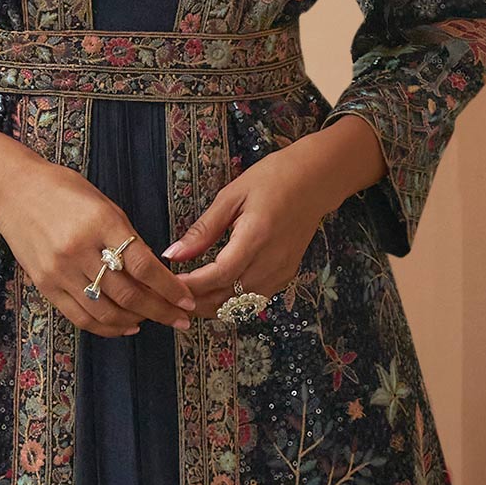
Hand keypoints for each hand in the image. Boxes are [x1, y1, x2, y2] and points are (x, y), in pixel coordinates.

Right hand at [0, 155, 196, 336]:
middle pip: (128, 295)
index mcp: (100, 223)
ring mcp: (60, 271)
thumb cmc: (63, 191)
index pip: (143, 266)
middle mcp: (79, 250)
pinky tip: (125, 326)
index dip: (169, 288)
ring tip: (153, 321)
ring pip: (106, 312)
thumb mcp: (103, 205)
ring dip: (136, 321)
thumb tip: (155, 274)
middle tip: (180, 319)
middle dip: (160, 311)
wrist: (13, 191)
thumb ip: (127, 238)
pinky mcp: (45, 285)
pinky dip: (106, 327)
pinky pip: (80, 317)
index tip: (186, 300)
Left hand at [165, 118, 386, 314]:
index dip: (192, 286)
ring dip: (212, 306)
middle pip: (228, 298)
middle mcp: (271, 261)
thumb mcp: (232, 196)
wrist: (316, 180)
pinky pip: (254, 299)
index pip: (219, 275)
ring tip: (188, 297)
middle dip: (196, 302)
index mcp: (256, 236)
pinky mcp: (286, 275)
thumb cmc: (273, 178)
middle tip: (171, 296)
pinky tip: (215, 292)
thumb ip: (203, 230)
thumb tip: (173, 254)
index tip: (169, 284)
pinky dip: (232, 301)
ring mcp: (281, 272)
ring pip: (240, 305)